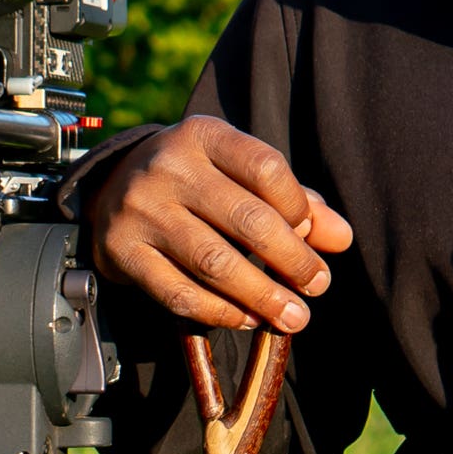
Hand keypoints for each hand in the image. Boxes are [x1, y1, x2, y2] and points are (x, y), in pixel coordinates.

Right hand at [85, 119, 351, 333]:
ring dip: (262, 296)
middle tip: (317, 287)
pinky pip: (178, 293)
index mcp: (203, 135)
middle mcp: (168, 167)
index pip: (265, 168)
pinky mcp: (121, 252)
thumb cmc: (198, 182)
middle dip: (292, 260)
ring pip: (213, 262)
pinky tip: (247, 319)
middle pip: (245, 218)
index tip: (312, 236)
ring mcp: (141, 210)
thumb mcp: (240, 175)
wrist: (112, 190)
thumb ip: (295, 202)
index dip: (298, 206)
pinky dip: (219, 312)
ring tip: (293, 316)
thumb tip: (340, 238)